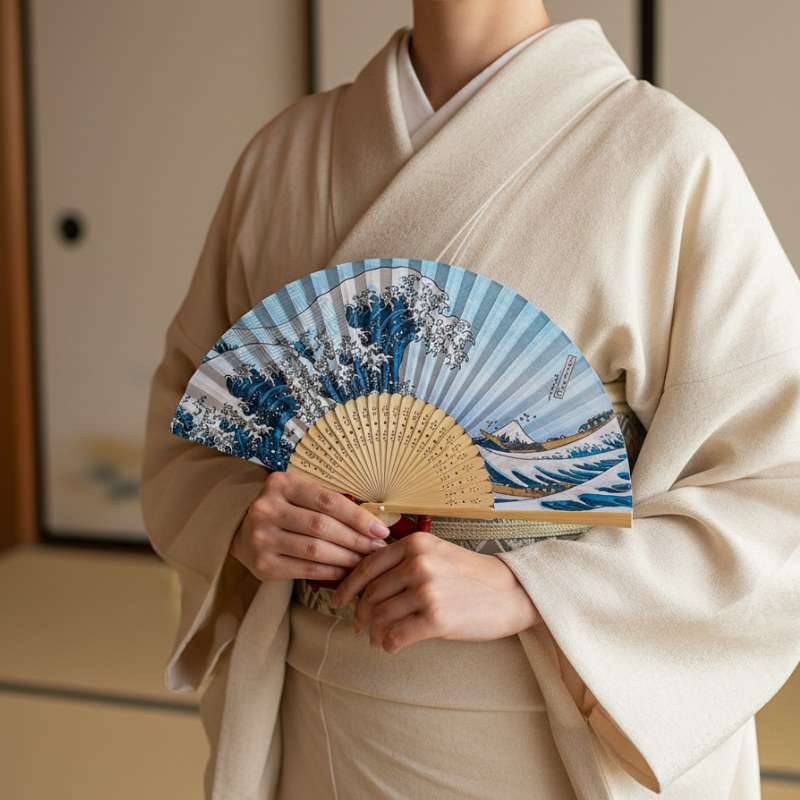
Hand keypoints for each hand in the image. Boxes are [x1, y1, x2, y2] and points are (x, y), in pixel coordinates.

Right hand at [230, 471, 389, 581]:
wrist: (242, 531)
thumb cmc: (285, 510)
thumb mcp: (300, 494)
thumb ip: (329, 503)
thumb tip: (373, 523)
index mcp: (281, 484)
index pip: (327, 501)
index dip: (357, 517)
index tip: (381, 529)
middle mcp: (267, 509)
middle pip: (322, 527)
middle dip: (356, 539)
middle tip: (378, 548)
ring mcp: (262, 538)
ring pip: (316, 550)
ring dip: (347, 558)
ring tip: (366, 561)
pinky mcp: (263, 564)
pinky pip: (306, 570)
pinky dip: (331, 572)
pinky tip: (347, 571)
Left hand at [331, 532, 541, 652]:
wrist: (513, 592)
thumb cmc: (473, 576)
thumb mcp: (437, 553)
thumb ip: (405, 562)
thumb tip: (367, 584)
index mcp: (416, 544)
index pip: (368, 565)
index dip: (348, 586)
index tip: (338, 600)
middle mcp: (418, 563)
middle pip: (372, 593)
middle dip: (361, 613)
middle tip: (358, 626)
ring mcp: (427, 591)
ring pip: (381, 616)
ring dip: (374, 632)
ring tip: (376, 639)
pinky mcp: (436, 619)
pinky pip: (396, 635)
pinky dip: (388, 644)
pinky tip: (390, 647)